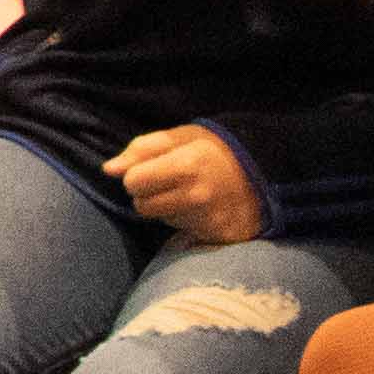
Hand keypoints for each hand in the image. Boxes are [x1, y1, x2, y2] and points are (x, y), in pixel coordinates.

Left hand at [107, 122, 265, 243]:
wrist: (264, 172)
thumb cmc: (215, 150)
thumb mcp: (180, 137)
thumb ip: (141, 150)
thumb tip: (108, 170)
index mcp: (186, 165)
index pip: (133, 182)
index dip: (137, 175)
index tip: (151, 170)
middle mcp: (197, 196)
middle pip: (142, 206)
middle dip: (149, 194)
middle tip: (171, 182)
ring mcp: (209, 219)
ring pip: (162, 220)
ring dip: (169, 208)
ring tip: (191, 193)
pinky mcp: (218, 236)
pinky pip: (184, 232)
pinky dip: (187, 221)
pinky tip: (202, 208)